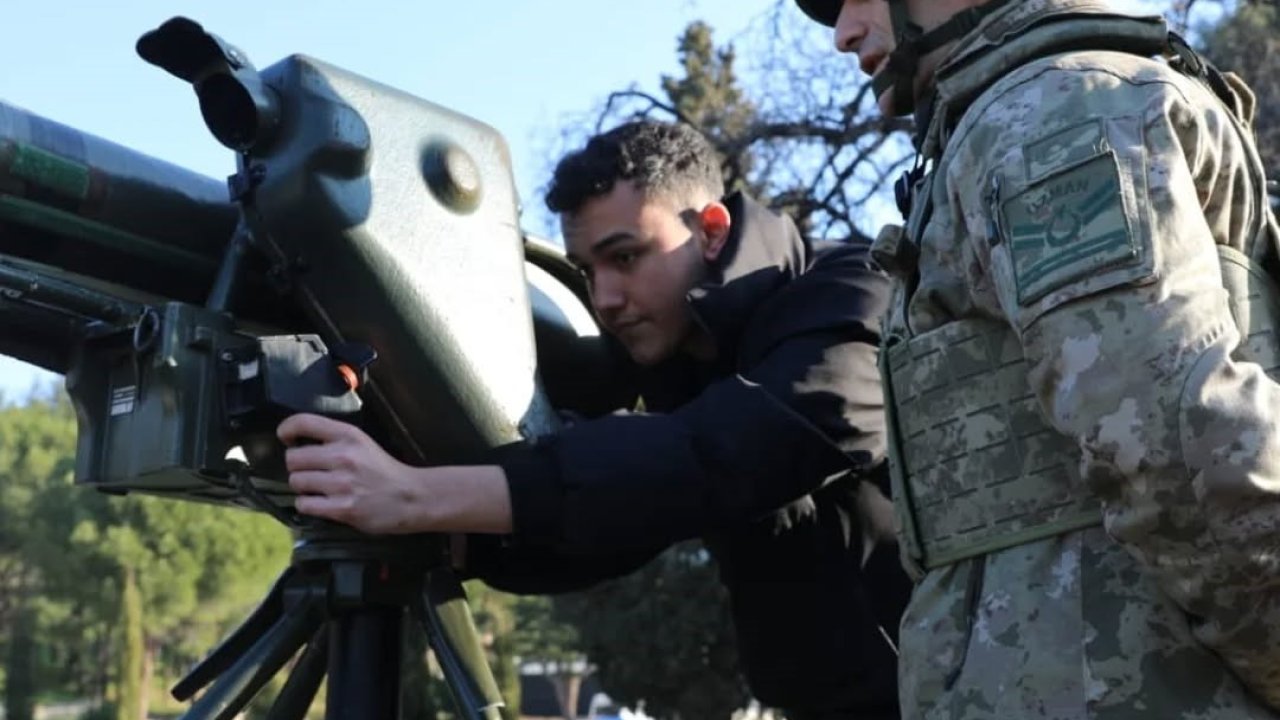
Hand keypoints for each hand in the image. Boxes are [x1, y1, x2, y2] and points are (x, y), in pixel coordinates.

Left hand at [277, 413, 421, 533]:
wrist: (411, 497)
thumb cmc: (385, 471)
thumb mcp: (363, 444)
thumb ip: (335, 440)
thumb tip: (298, 443)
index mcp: (349, 435)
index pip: (303, 422)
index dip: (286, 429)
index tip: (287, 438)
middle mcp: (343, 456)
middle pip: (293, 458)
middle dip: (297, 467)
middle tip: (309, 472)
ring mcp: (342, 484)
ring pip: (296, 482)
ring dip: (302, 487)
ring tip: (316, 489)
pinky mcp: (342, 508)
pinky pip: (305, 504)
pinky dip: (307, 505)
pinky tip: (320, 503)